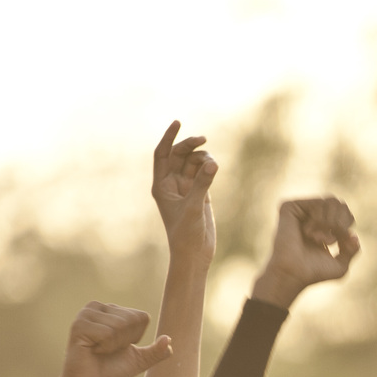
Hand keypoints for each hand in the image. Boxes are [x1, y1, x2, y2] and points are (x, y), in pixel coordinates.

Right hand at [52, 302, 174, 376]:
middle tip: (107, 350)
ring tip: (99, 350)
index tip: (119, 347)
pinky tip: (92, 350)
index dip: (136, 337)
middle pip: (131, 320)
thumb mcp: (139, 360)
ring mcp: (86, 314)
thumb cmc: (112, 370)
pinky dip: (104, 347)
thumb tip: (169, 340)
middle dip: (125, 341)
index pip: (142, 317)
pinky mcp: (78, 326)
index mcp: (113, 310)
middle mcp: (98, 307)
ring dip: (113, 345)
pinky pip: (106, 333)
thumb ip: (157, 351)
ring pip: (119, 325)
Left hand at [151, 121, 217, 261]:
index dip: (169, 138)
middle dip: (190, 146)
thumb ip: (203, 184)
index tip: (178, 123)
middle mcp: (172, 184)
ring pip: (193, 163)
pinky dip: (209, 167)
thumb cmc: (186, 234)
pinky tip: (215, 168)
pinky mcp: (200, 194)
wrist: (194, 254)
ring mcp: (186, 189)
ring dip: (202, 158)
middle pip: (179, 155)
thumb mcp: (194, 207)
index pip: (162, 154)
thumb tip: (212, 162)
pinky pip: (204, 173)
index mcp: (161, 186)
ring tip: (212, 164)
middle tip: (203, 140)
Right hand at [252, 197, 358, 308]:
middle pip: (340, 203)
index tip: (338, 243)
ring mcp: (301, 210)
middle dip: (340, 223)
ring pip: (331, 201)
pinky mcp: (290, 207)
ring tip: (317, 239)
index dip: (347, 226)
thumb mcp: (341, 266)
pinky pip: (317, 202)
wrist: (294, 274)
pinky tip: (308, 233)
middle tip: (330, 241)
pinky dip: (319, 219)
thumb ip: (352, 250)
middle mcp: (311, 215)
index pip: (345, 213)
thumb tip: (354, 236)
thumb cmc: (313, 272)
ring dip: (329, 223)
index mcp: (323, 226)